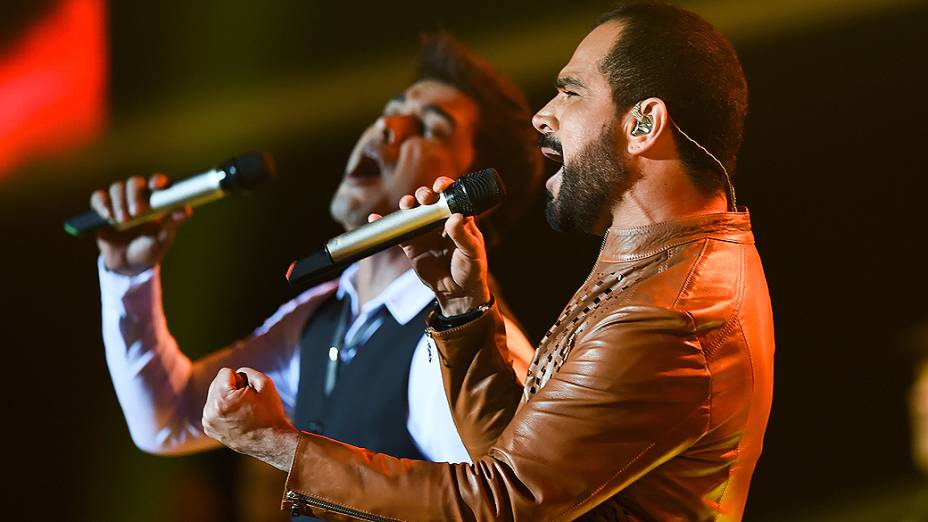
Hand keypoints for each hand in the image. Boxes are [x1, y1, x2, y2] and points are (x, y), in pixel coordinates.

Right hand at [90, 174, 190, 275]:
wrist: (129, 264)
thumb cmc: (150, 248)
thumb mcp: (162, 238)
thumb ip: (172, 223)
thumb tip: (186, 210)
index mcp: (156, 201)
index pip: (158, 183)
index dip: (157, 180)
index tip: (155, 186)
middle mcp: (139, 196)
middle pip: (135, 182)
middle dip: (134, 194)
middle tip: (136, 212)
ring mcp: (120, 201)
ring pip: (117, 188)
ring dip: (119, 202)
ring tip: (124, 221)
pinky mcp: (104, 208)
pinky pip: (99, 198)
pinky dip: (102, 204)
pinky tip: (108, 216)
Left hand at [202, 368, 298, 472]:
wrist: (271, 441)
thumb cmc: (269, 414)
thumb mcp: (265, 383)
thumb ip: (247, 371)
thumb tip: (236, 374)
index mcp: (222, 399)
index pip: (225, 372)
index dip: (242, 379)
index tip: (250, 393)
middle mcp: (210, 411)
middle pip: (217, 383)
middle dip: (232, 388)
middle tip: (247, 402)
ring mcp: (208, 422)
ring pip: (214, 395)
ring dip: (227, 398)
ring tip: (242, 410)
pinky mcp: (209, 429)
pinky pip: (213, 408)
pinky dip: (224, 409)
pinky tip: (237, 417)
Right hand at [371, 177, 490, 315]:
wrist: (457, 293)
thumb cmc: (471, 270)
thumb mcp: (472, 253)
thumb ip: (463, 235)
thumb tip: (454, 217)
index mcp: (458, 218)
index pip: (451, 196)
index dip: (444, 187)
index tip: (440, 187)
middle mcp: (440, 221)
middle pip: (429, 199)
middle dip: (424, 194)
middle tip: (424, 198)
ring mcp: (425, 232)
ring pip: (413, 212)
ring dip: (408, 204)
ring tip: (407, 205)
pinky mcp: (412, 244)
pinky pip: (398, 231)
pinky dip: (386, 223)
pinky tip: (375, 217)